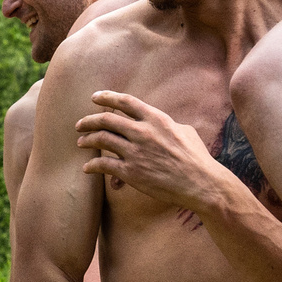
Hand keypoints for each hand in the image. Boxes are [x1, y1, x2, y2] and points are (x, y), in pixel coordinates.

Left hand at [78, 92, 229, 215]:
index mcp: (156, 119)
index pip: (125, 102)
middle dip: (89, 120)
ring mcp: (135, 152)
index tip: (94, 97)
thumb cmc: (197, 158)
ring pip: (101, 139)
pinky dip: (92, 165)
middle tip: (80, 124)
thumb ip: (167, 125)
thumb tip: (160, 123)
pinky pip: (103, 164)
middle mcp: (143, 132)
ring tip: (81, 143)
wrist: (201, 183)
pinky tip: (88, 168)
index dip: (107, 97)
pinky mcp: (131, 172)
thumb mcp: (185, 131)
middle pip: (107, 119)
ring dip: (87, 140)